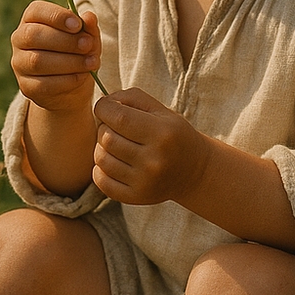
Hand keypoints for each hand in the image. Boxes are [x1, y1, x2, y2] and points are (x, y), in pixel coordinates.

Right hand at [10, 0, 100, 112]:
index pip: (36, 11)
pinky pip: (43, 83)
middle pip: (33, 35)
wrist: (73, 84)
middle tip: (87, 45)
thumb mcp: (87, 36)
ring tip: (91, 62)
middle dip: (65, 40)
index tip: (78, 25)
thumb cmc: (77, 50)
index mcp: (32, 18)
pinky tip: (81, 76)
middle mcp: (20, 39)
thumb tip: (89, 17)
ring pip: (37, 61)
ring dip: (69, 61)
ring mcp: (20, 63)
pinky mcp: (26, 86)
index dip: (57, 16)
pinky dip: (66, 80)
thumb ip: (88, 26)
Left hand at [92, 89, 208, 204]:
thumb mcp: (161, 110)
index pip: (119, 117)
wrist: (194, 171)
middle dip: (104, 126)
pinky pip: (101, 181)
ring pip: (101, 159)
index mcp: (161, 133)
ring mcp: (144, 181)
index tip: (105, 107)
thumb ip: (132, 98)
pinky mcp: (136, 196)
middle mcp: (153, 159)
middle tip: (114, 126)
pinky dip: (100, 169)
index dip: (104, 108)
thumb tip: (104, 102)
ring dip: (101, 147)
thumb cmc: (173, 134)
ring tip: (115, 143)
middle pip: (107, 138)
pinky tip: (113, 161)